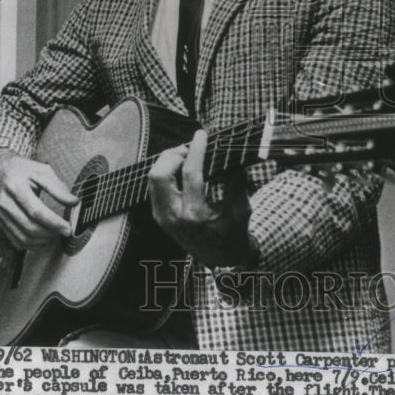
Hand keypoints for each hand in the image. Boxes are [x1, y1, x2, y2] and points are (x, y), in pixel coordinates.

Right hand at [0, 148, 78, 249]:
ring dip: (43, 240)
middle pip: (29, 226)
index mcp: (16, 187)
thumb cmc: (22, 169)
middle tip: (65, 232)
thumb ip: (58, 187)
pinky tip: (43, 240)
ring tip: (56, 235)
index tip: (68, 228)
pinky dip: (32, 244)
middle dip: (50, 233)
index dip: (54, 222)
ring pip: (22, 237)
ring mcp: (0, 215)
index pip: (36, 211)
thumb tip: (74, 202)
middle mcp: (5, 203)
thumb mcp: (41, 171)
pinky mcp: (0, 222)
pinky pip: (15, 240)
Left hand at [149, 129, 253, 266]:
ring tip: (185, 156)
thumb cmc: (233, 234)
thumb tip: (233, 153)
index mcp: (196, 214)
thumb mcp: (241, 208)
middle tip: (190, 148)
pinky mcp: (159, 216)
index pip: (191, 172)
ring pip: (153, 178)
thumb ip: (236, 181)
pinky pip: (154, 187)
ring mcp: (163, 217)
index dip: (196, 149)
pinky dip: (165, 173)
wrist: (220, 259)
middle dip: (174, 154)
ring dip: (167, 162)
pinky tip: (179, 169)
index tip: (202, 135)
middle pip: (159, 173)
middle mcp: (174, 216)